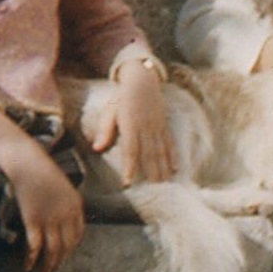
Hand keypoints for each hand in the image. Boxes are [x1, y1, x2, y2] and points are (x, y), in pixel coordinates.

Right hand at [0, 109, 84, 271]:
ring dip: (48, 265)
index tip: (64, 255)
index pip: (78, 234)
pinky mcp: (33, 220)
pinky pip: (35, 245)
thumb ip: (65, 204)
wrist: (27, 162)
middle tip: (53, 271)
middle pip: (67, 245)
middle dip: (60, 260)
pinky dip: (32, 258)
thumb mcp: (62, 187)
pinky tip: (28, 266)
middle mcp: (67, 214)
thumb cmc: (42, 171)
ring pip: (53, 249)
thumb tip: (61, 220)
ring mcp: (50, 218)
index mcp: (76, 205)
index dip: (71, 247)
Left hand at [92, 59, 176, 184]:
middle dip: (152, 173)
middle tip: (155, 191)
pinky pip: (170, 143)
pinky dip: (173, 157)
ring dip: (163, 169)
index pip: (131, 151)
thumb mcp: (110, 111)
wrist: (142, 80)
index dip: (130, 167)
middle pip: (150, 154)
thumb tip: (97, 148)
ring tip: (165, 184)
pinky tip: (175, 168)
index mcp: (131, 126)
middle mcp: (146, 128)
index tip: (129, 182)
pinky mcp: (164, 125)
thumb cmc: (121, 97)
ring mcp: (157, 127)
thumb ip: (105, 130)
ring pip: (161, 151)